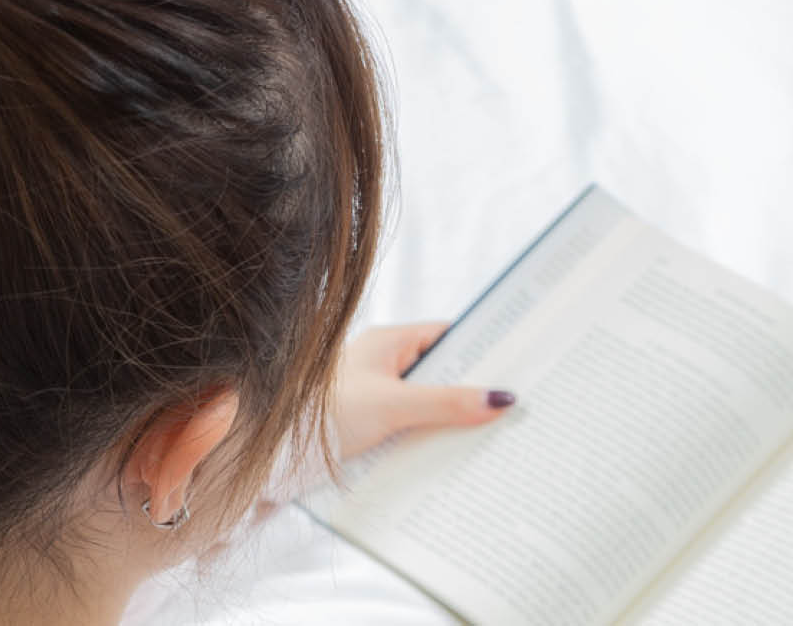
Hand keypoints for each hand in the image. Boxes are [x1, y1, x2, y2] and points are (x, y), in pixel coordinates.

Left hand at [333, 322, 516, 460]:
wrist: (277, 452)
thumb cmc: (325, 412)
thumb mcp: (393, 405)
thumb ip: (446, 402)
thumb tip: (499, 398)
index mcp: (389, 342)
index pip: (447, 336)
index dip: (480, 348)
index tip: (514, 365)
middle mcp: (383, 364)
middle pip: (441, 372)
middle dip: (471, 391)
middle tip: (512, 409)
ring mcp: (376, 394)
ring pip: (427, 403)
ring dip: (450, 419)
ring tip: (490, 437)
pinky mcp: (370, 425)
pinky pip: (411, 426)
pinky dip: (429, 437)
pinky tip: (449, 457)